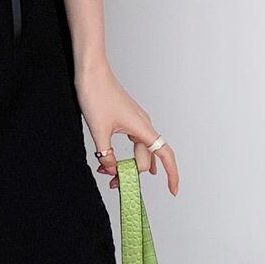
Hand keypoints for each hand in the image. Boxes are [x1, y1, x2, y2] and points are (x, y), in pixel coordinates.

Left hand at [76, 63, 179, 193]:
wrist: (91, 72)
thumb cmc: (97, 94)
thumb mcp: (99, 130)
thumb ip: (105, 154)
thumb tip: (110, 169)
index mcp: (142, 128)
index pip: (165, 155)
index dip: (172, 174)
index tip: (173, 191)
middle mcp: (143, 125)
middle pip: (146, 158)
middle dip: (133, 174)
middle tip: (114, 184)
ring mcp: (136, 122)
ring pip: (138, 151)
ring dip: (127, 165)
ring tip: (111, 175)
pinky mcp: (126, 119)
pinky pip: (132, 142)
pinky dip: (124, 154)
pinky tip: (117, 162)